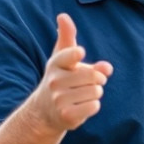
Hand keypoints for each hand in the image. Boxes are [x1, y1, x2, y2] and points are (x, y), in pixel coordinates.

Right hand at [30, 13, 113, 132]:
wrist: (45, 111)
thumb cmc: (61, 78)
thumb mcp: (63, 56)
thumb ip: (70, 38)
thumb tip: (74, 28)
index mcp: (56, 63)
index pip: (68, 55)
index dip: (76, 54)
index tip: (80, 52)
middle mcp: (54, 80)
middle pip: (94, 76)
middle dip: (98, 79)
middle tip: (86, 83)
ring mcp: (59, 99)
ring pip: (96, 91)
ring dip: (95, 93)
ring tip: (81, 95)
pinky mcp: (66, 115)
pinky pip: (95, 106)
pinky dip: (93, 106)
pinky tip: (81, 106)